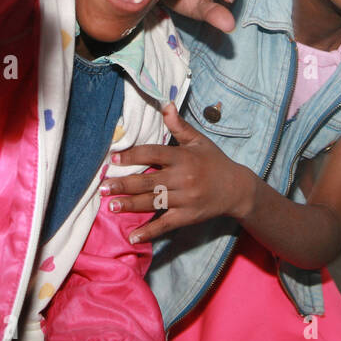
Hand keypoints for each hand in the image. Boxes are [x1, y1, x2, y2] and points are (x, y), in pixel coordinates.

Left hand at [103, 103, 257, 243]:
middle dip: (124, 185)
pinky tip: (133, 236)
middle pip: (148, 181)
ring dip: (131, 205)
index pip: (153, 154)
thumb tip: (166, 104)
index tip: (113, 160)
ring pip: (153, 202)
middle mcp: (183, 178)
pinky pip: (165, 224)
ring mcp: (185, 199)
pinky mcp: (188, 217)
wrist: (237, 189)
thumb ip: (179, 125)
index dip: (132, 156)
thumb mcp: (199, 141)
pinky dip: (149, 231)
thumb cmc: (214, 162)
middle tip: (103, 188)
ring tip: (111, 206)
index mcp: (183, 157)